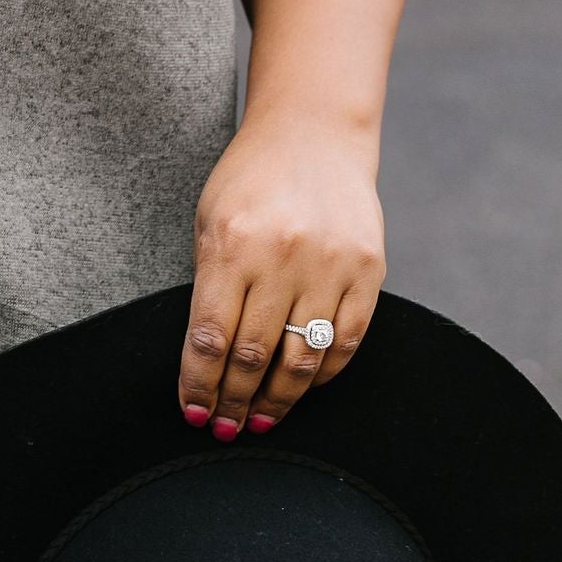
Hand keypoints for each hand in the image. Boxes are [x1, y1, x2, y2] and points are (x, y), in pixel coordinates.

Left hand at [180, 114, 384, 439]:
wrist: (314, 134)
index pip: (210, 336)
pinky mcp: (368, 271)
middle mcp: (282, 256)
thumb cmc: (251, 178)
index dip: (199, 384)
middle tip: (223, 427)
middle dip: (233, 400)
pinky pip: (345, 341)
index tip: (192, 412)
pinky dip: (321, 374)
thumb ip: (209, 283)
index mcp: (232, 243)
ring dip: (278, 400)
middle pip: (254, 355)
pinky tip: (301, 387)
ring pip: (303, 358)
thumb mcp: (211, 217)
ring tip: (258, 421)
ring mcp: (330, 265)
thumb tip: (205, 359)